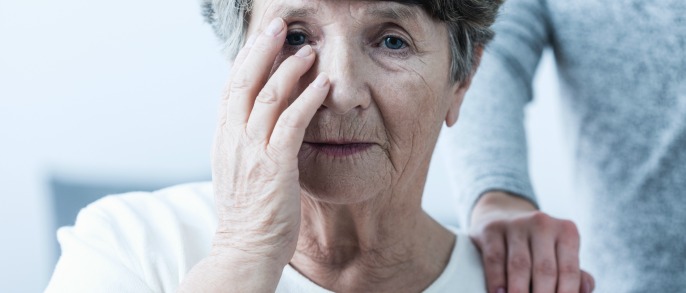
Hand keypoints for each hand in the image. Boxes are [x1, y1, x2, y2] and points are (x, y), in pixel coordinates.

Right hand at [179, 18, 329, 291]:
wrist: (245, 249)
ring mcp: (252, 151)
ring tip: (308, 50)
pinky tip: (322, 85)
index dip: (246, 59)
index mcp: (224, 139)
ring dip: (289, 69)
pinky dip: (307, 100)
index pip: (231, 88)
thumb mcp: (237, 172)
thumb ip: (244, 144)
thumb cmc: (248, 215)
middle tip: (279, 25)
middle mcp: (233, 139)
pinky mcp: (275, 165)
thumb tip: (256, 122)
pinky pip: (292, 123)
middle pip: (244, 82)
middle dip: (262, 49)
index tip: (261, 39)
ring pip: (267, 97)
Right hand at [470, 191, 594, 292]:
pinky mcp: (491, 229)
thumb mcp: (559, 254)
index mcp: (566, 231)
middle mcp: (542, 224)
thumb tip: (584, 291)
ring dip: (519, 292)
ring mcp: (515, 224)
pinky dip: (497, 281)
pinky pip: (494, 259)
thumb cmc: (537, 246)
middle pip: (545, 270)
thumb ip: (575, 275)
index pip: (569, 271)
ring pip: (519, 266)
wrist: (503, 215)